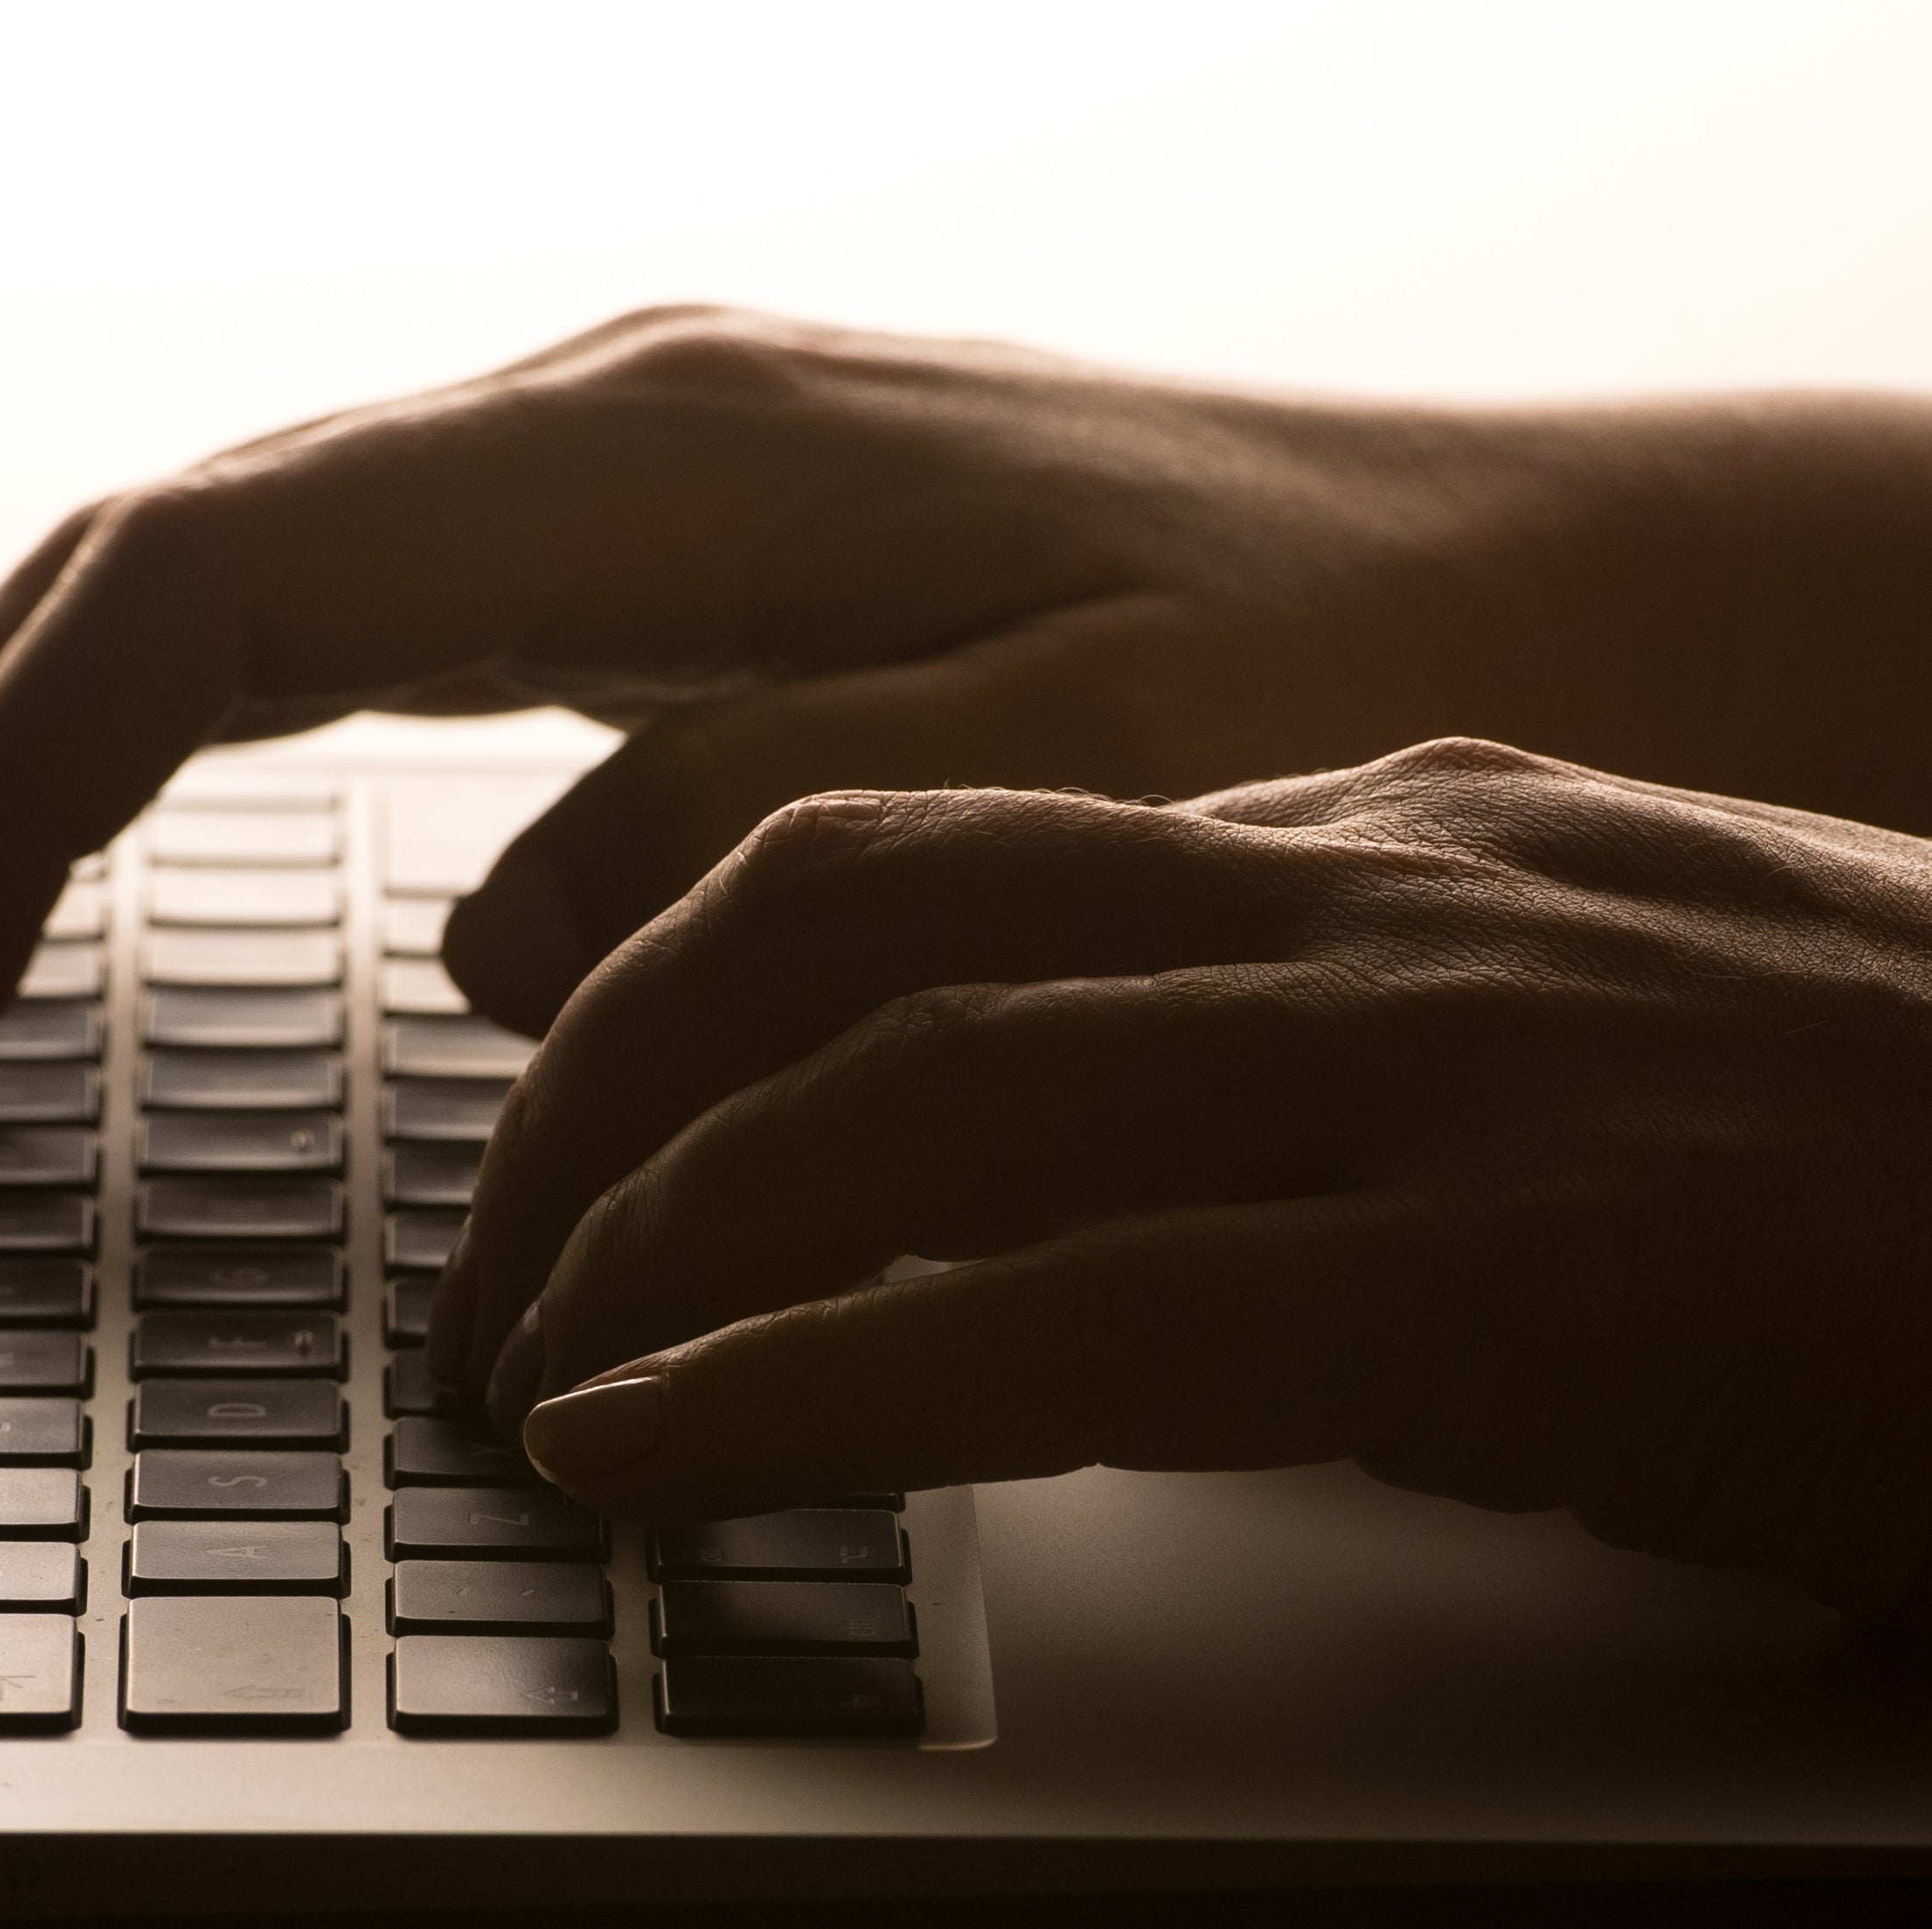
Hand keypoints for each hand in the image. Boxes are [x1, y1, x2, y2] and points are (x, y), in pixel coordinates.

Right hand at [0, 303, 1931, 1078]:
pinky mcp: (620, 546)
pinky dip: (100, 702)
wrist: (1547, 579)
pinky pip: (284, 615)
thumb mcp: (1054, 781)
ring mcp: (584, 473)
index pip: (186, 613)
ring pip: (172, 591)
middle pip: (117, 583)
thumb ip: (737, 837)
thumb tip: (491, 939)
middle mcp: (575, 423)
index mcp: (639, 463)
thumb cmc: (1333, 673)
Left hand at [452, 739, 1931, 1631]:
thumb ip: (1318, 1017)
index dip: (686, 979)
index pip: (917, 844)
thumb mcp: (1573, 1003)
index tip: (578, 1112)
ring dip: (652, 1243)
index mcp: (1373, 828)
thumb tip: (1056, 1102)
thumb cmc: (1903, 1137)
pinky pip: (1049, 1316)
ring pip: (904, 1099)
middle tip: (490, 1262)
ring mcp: (1434, 1072)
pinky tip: (657, 1453)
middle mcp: (1367, 899)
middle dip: (605, 1095)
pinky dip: (802, 1387)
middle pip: (841, 925)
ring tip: (531, 1377)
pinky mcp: (1504, 1282)